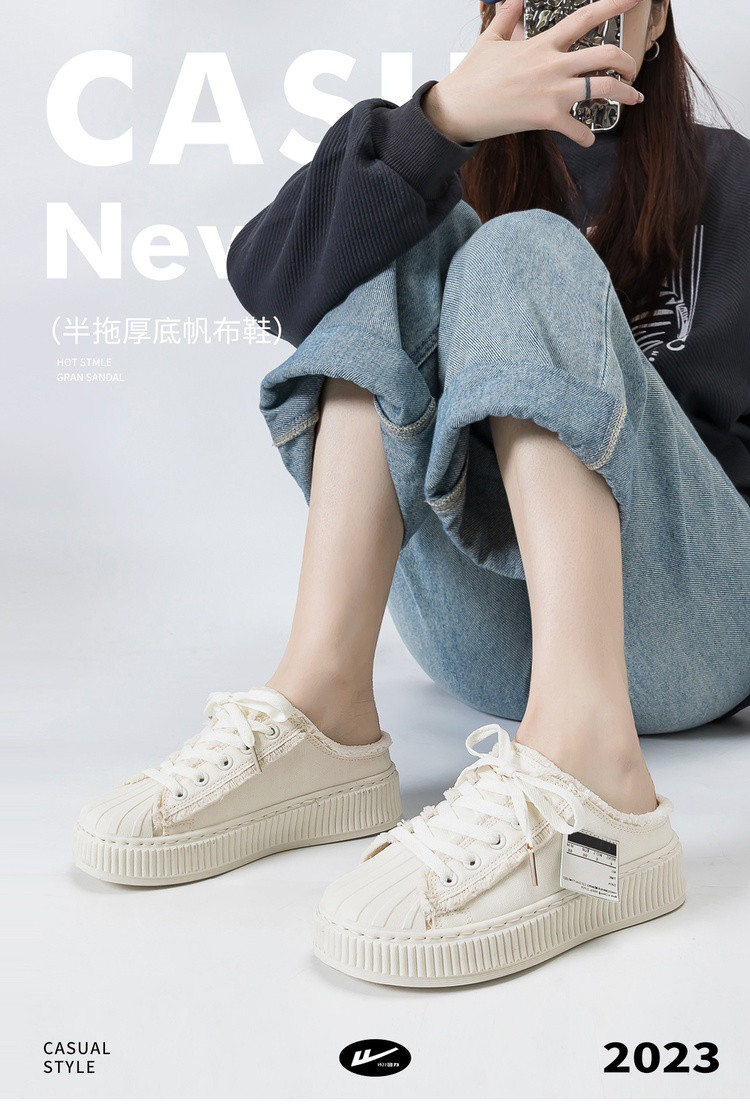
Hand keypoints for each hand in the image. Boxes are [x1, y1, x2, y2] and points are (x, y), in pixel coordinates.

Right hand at [422, 0, 643, 146]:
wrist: (458, 108)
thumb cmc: (471, 77)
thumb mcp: (489, 40)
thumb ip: (506, 17)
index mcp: (542, 44)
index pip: (585, 17)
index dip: (615, 3)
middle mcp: (553, 65)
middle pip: (606, 55)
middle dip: (628, 61)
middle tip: (632, 69)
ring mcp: (552, 92)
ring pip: (603, 88)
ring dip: (625, 93)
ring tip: (633, 98)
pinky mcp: (546, 118)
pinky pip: (578, 129)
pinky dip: (586, 137)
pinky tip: (588, 139)